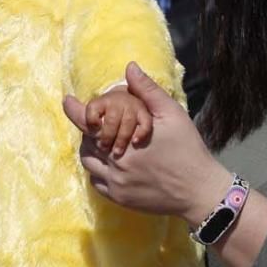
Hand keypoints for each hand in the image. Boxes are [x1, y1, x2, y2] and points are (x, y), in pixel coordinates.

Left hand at [63, 63, 229, 224]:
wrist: (199, 190)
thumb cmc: (187, 148)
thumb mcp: (172, 114)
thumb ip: (148, 91)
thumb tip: (129, 68)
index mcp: (124, 138)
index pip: (88, 122)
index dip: (74, 110)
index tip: (67, 101)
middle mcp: (115, 162)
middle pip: (86, 142)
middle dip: (89, 131)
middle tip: (99, 124)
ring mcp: (116, 183)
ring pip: (89, 163)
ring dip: (91, 150)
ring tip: (104, 143)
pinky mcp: (120, 198)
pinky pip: (96, 183)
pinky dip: (98, 171)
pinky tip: (111, 164)